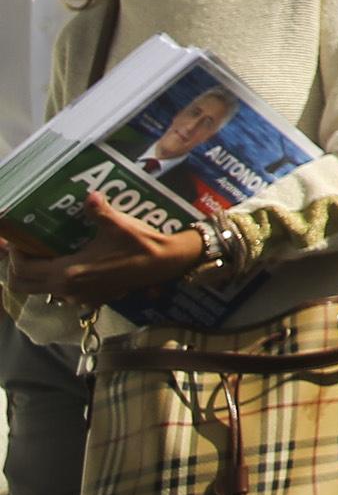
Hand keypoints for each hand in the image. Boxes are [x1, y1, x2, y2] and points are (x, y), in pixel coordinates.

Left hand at [9, 196, 212, 304]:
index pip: (22, 269)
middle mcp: (68, 289)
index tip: (19, 239)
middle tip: (28, 247)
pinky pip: (60, 294)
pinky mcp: (90, 300)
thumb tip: (89, 194)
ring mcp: (78, 297)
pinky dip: (55, 281)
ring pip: (39, 291)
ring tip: (46, 253)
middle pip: (22, 285)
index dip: (15, 254)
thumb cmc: (140, 244)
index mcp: (69, 271)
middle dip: (18, 266)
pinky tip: (70, 263)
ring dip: (36, 274)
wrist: (166, 263)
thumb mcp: (118, 224)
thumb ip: (98, 210)